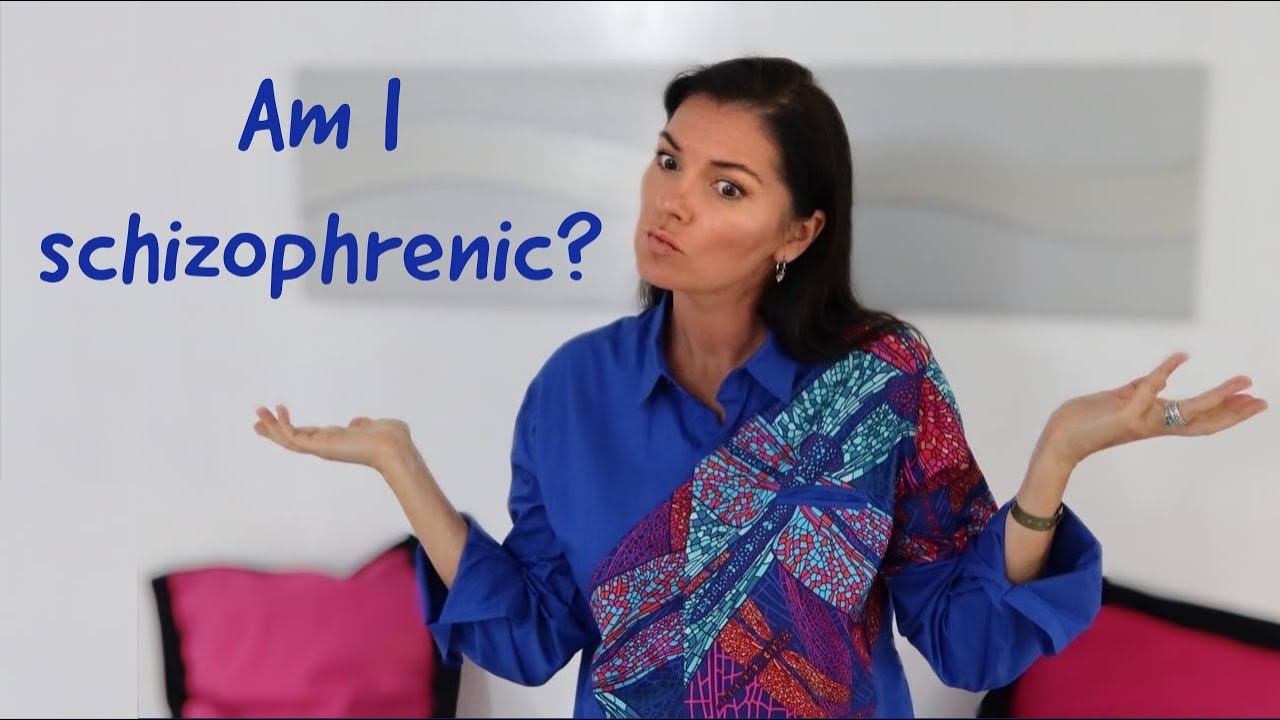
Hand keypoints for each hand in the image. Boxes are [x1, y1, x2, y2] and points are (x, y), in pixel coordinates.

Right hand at [253, 404, 411, 472]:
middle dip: (274, 430)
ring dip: (272, 427)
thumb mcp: (373, 426)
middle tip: (256, 421)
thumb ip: (363, 424)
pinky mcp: (321, 447)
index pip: (308, 435)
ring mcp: (322, 448)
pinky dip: (284, 426)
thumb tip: (358, 422)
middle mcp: (326, 446)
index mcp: (336, 441)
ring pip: (289, 439)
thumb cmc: (391, 438)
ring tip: (258, 411)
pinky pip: (295, 438)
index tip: (279, 418)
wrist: (395, 447)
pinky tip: (278, 411)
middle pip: (293, 439)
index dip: (293, 428)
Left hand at [1039, 352, 1268, 466]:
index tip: (1252, 401)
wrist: (1058, 440)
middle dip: (1234, 412)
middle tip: (1262, 400)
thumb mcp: (1116, 402)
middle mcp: (1153, 424)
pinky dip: (1164, 372)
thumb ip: (1137, 392)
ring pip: (1188, 410)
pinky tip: (1180, 357)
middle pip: (1203, 421)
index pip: (1198, 418)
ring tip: (1242, 382)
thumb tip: (1157, 380)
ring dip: (1217, 396)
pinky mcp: (1125, 416)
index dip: (1227, 412)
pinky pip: (1149, 389)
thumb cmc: (1083, 422)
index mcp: (1154, 421)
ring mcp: (1142, 422)